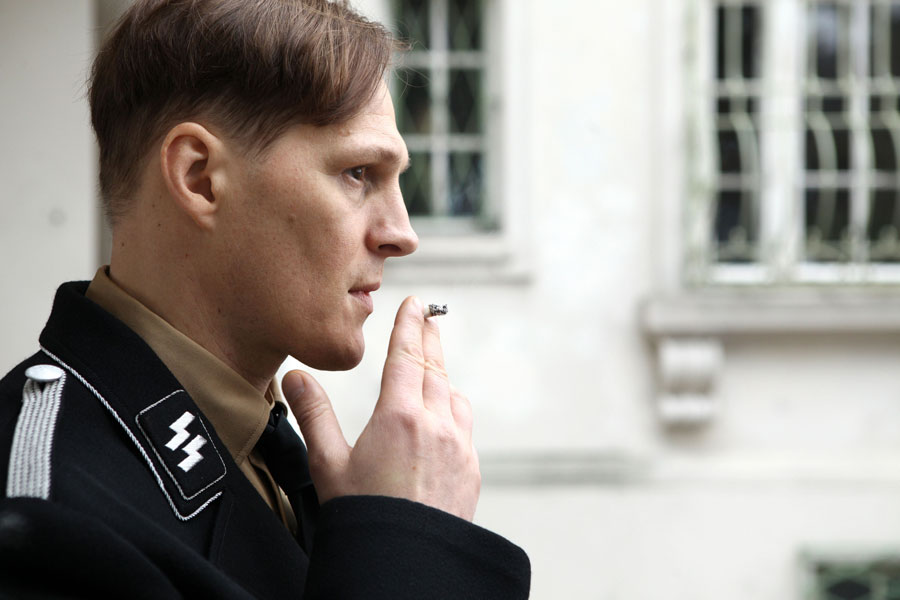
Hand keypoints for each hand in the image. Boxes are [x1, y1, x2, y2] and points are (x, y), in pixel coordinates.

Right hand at [282, 296, 479, 520]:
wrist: (406, 565)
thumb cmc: (364, 518)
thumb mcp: (328, 465)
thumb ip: (314, 415)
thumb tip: (294, 376)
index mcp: (399, 417)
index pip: (407, 356)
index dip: (410, 325)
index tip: (416, 303)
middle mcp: (436, 425)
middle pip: (435, 369)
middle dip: (430, 339)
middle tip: (430, 316)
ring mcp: (459, 448)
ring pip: (454, 396)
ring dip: (443, 375)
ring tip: (435, 365)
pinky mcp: (471, 470)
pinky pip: (465, 426)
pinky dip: (454, 409)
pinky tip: (445, 415)